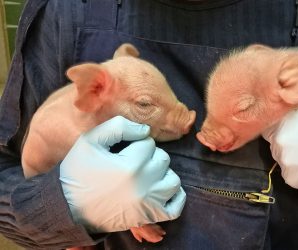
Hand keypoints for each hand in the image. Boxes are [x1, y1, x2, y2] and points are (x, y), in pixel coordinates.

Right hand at [59, 116, 185, 232]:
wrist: (68, 208)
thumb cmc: (78, 173)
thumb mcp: (89, 141)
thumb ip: (117, 126)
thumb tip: (144, 129)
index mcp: (130, 166)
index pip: (148, 142)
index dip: (135, 143)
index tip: (122, 151)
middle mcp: (144, 186)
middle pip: (163, 159)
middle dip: (148, 156)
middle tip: (131, 162)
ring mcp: (149, 204)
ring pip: (173, 180)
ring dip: (162, 174)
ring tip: (145, 175)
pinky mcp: (150, 217)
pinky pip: (176, 206)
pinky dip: (173, 196)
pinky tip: (159, 189)